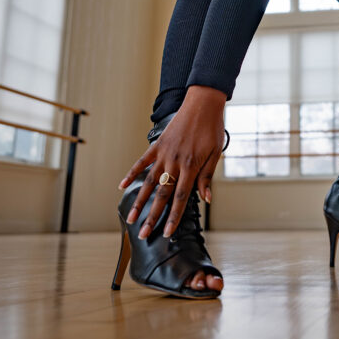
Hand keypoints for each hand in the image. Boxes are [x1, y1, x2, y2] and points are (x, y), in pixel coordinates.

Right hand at [118, 86, 226, 238]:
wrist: (203, 103)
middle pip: (162, 195)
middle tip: (143, 234)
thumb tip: (205, 199)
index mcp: (191, 166)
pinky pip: (142, 162)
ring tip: (130, 218)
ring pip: (149, 182)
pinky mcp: (157, 144)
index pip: (181, 198)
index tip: (166, 233)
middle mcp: (175, 162)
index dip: (173, 217)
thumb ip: (207, 177)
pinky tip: (122, 185)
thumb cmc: (212, 128)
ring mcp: (164, 153)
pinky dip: (131, 173)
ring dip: (139, 201)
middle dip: (152, 217)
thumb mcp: (216, 153)